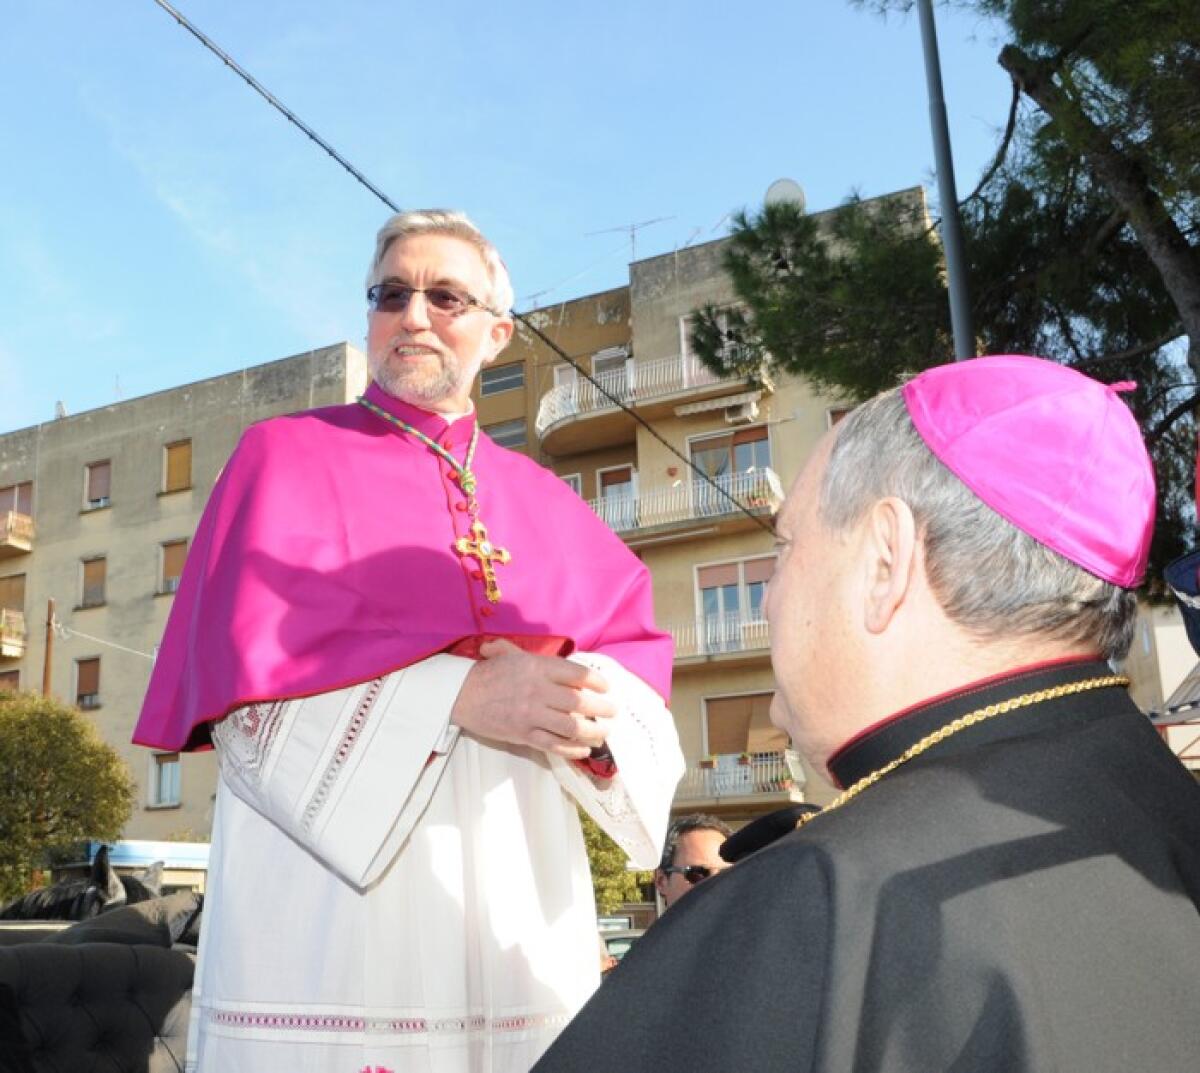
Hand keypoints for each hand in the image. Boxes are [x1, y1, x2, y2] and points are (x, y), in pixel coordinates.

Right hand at [450, 639, 614, 759]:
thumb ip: (532, 651)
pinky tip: (583, 748)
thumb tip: (553, 655)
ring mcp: (531, 714)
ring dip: (593, 731)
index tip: (605, 687)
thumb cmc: (487, 673)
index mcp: (536, 666)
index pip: (576, 674)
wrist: (460, 695)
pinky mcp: (523, 735)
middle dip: (601, 708)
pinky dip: (572, 748)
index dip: (596, 681)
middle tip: (612, 711)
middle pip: (579, 701)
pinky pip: (554, 744)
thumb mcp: (508, 653)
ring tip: (603, 732)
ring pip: (571, 726)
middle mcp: (537, 690)